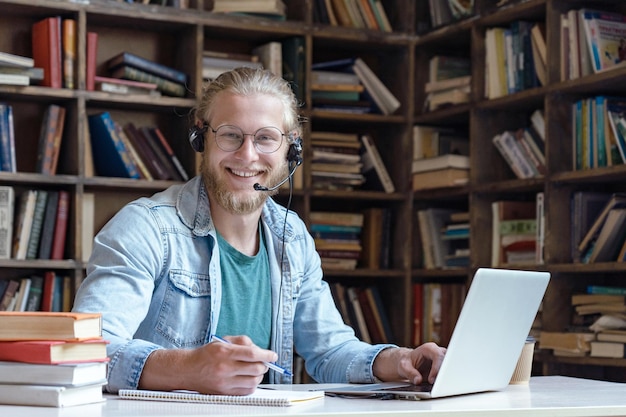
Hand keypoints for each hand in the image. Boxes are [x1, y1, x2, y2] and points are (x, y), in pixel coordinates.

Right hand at [139, 335, 277, 395]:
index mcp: (224, 352)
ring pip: (253, 382)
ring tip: (255, 371)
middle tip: (263, 362)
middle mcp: (225, 368)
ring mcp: (224, 382)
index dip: (267, 355)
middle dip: (264, 365)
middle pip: (255, 369)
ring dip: (259, 376)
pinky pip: (246, 391)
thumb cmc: (207, 354)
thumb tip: (260, 350)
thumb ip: (243, 342)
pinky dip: (252, 385)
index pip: (252, 354)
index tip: (274, 355)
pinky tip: (248, 379)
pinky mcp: (224, 392)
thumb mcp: (223, 341)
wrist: (188, 370)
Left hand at [373, 343, 446, 384]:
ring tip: (440, 386)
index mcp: (429, 348)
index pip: (438, 356)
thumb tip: (418, 380)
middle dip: (444, 373)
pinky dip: (446, 380)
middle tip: (439, 384)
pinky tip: (441, 386)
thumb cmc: (407, 362)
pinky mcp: (445, 367)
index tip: (431, 380)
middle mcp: (438, 352)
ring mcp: (443, 359)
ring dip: (446, 377)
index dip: (436, 368)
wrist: (409, 363)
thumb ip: (410, 373)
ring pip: (451, 367)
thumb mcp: (404, 367)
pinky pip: (449, 373)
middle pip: (447, 360)